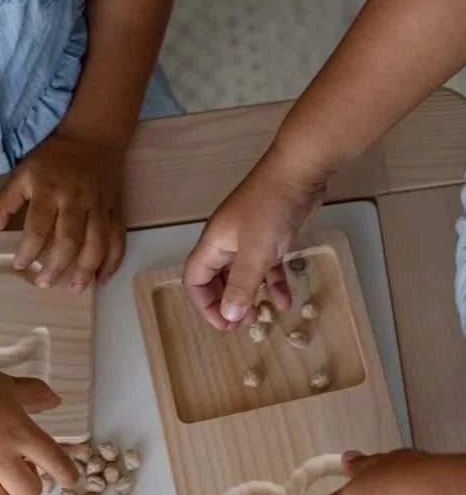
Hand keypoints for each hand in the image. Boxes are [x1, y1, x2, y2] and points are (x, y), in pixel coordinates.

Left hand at [0, 132, 125, 291]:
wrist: (93, 138)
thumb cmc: (53, 159)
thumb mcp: (23, 172)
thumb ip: (4, 201)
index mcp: (50, 190)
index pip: (38, 226)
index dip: (28, 249)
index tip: (19, 265)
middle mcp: (76, 200)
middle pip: (69, 238)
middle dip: (57, 265)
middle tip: (43, 284)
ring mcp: (100, 207)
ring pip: (97, 242)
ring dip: (87, 268)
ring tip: (74, 288)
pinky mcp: (116, 210)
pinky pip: (118, 238)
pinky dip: (113, 261)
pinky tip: (103, 278)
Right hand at [0, 360, 78, 494]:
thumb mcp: (8, 385)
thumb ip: (35, 395)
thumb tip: (56, 401)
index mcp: (21, 433)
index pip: (56, 463)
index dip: (67, 474)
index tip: (69, 479)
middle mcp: (0, 457)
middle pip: (30, 493)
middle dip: (27, 484)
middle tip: (17, 470)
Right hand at [182, 145, 325, 328]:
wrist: (300, 170)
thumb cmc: (272, 208)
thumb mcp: (256, 252)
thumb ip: (241, 285)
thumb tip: (228, 316)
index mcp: (213, 244)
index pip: (194, 280)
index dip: (204, 305)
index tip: (224, 324)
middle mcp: (226, 243)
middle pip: (216, 280)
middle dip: (226, 304)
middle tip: (243, 324)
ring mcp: (248, 239)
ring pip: (242, 275)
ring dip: (249, 296)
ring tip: (261, 315)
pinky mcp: (270, 236)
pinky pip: (266, 266)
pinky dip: (273, 283)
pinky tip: (286, 299)